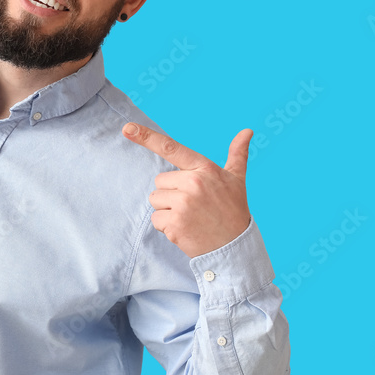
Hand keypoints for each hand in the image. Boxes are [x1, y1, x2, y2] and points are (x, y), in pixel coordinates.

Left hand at [123, 123, 252, 259]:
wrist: (235, 247)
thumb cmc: (234, 210)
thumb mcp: (237, 179)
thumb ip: (238, 153)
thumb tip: (247, 130)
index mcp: (204, 168)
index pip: (171, 148)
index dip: (146, 137)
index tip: (127, 128)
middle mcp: (193, 183)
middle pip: (160, 182)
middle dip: (171, 193)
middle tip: (193, 205)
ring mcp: (183, 204)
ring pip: (156, 200)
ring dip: (168, 210)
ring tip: (190, 217)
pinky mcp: (175, 224)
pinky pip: (156, 220)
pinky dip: (166, 227)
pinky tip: (186, 230)